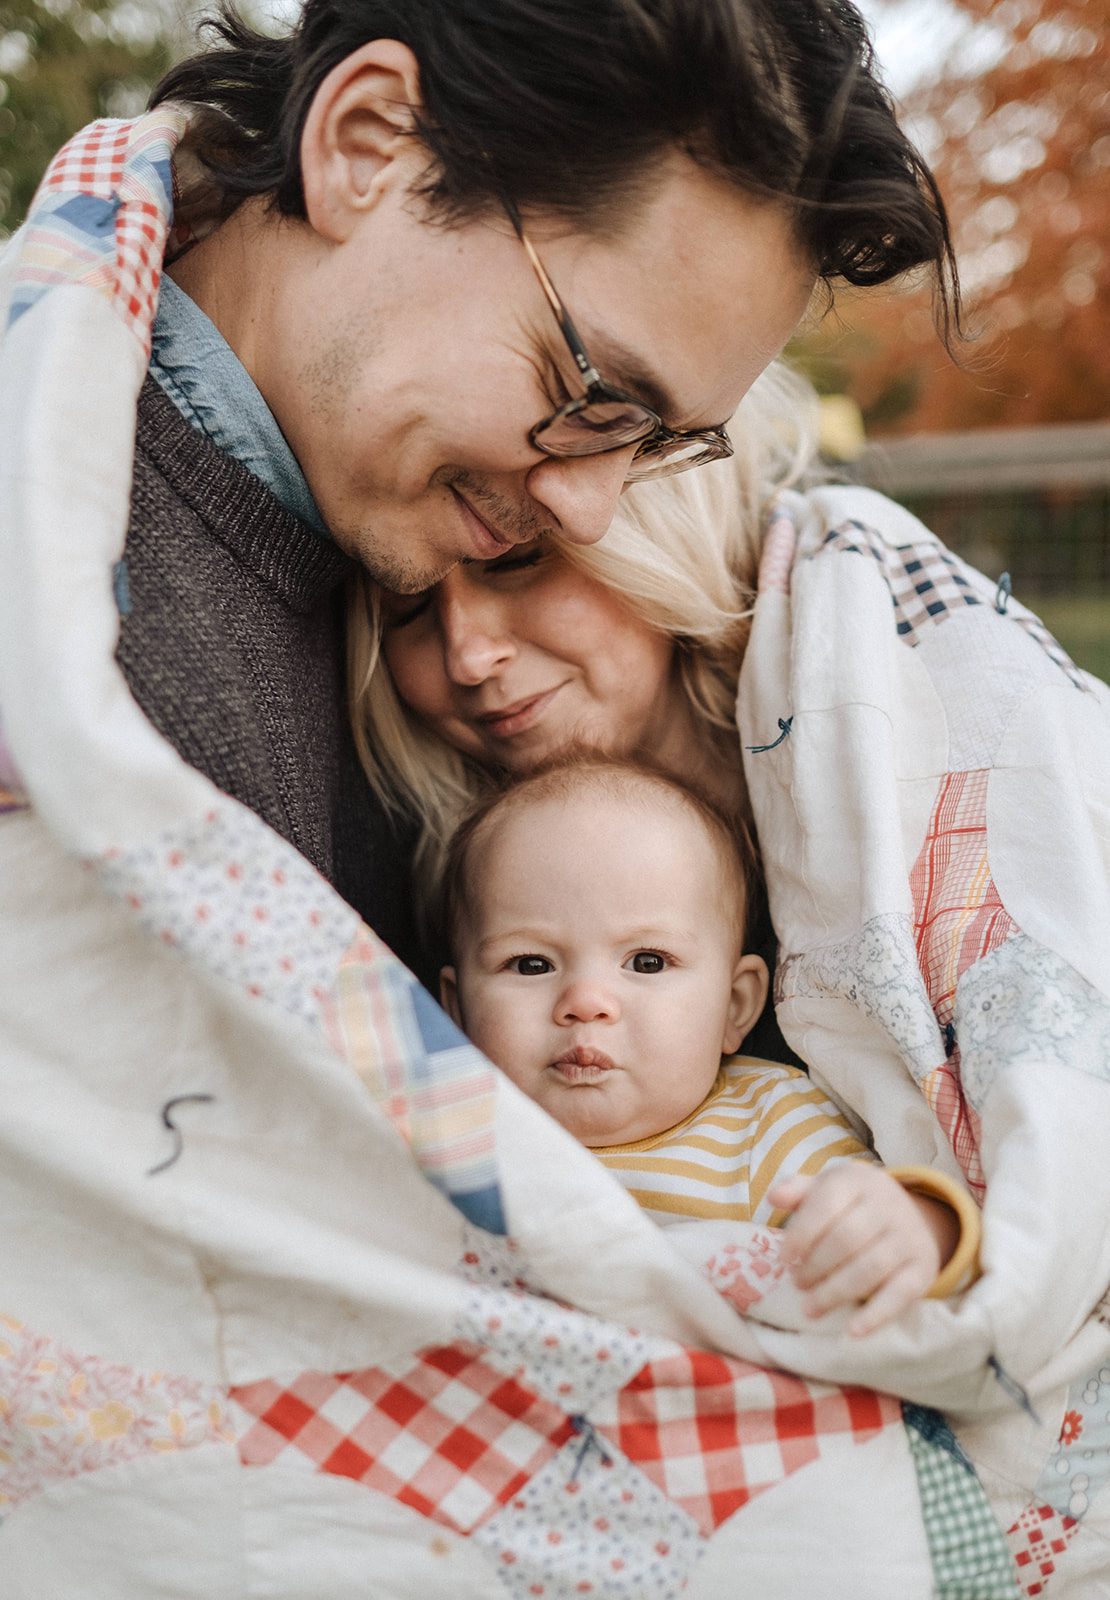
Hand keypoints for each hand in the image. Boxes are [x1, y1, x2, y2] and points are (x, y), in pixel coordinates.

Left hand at [767, 1163, 957, 1336]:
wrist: (911, 1215)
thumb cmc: (854, 1205)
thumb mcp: (829, 1189)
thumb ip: (799, 1192)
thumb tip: (774, 1197)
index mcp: (858, 1181)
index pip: (826, 1205)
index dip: (801, 1235)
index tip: (783, 1259)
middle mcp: (888, 1205)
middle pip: (846, 1239)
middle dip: (816, 1266)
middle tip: (798, 1283)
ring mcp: (909, 1237)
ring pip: (869, 1269)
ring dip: (835, 1293)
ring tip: (811, 1308)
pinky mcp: (923, 1269)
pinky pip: (900, 1295)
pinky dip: (876, 1315)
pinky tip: (852, 1331)